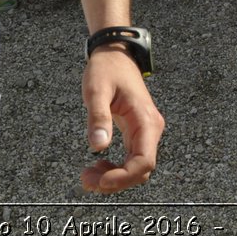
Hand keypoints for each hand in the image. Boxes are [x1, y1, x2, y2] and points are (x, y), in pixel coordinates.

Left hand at [79, 49, 163, 193]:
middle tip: (86, 178)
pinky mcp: (137, 132)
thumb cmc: (106, 69)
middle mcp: (150, 129)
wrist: (114, 54)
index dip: (124, 177)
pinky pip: (131, 159)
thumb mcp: (96, 90)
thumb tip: (98, 146)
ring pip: (136, 167)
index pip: (144, 161)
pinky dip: (115, 168)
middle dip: (115, 180)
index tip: (100, 181)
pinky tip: (98, 163)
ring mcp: (145, 132)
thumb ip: (98, 117)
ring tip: (88, 174)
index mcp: (145, 120)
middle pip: (141, 170)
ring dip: (114, 177)